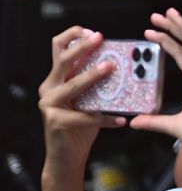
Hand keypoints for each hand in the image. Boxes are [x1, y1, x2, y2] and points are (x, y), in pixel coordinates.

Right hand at [38, 28, 127, 171]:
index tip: (94, 33)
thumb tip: (124, 68)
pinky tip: (120, 120)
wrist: (67, 157)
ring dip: (92, 75)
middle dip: (82, 47)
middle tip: (101, 39)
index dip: (74, 36)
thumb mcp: (89, 100)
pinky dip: (104, 118)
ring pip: (72, 85)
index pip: (59, 49)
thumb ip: (97, 85)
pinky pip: (85, 117)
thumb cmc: (81, 127)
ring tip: (111, 69)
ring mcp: (49, 105)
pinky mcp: (56, 122)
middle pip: (63, 61)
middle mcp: (49, 88)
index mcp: (56, 79)